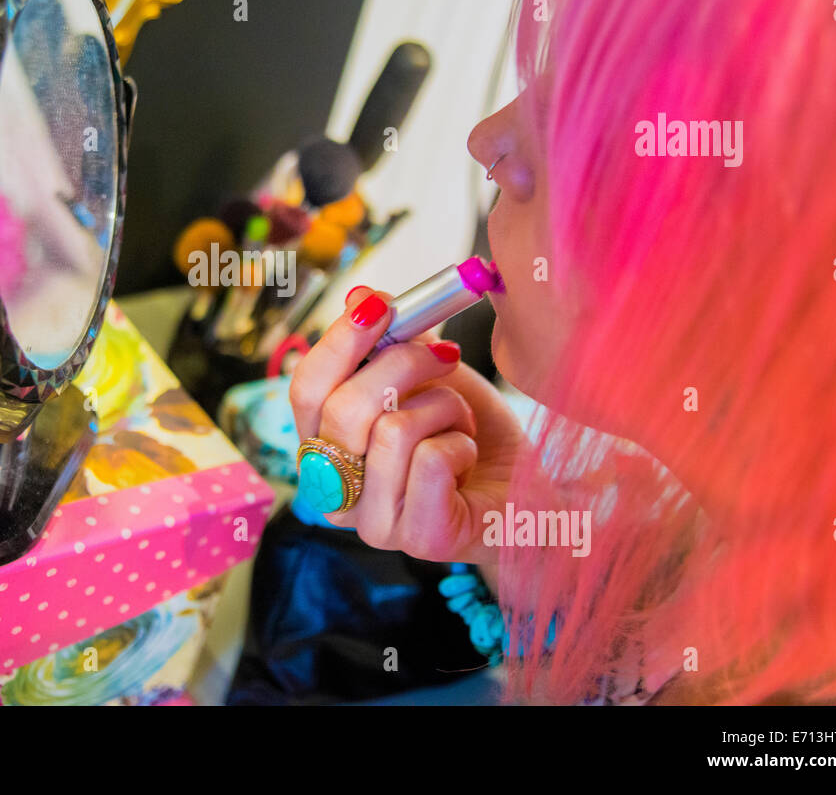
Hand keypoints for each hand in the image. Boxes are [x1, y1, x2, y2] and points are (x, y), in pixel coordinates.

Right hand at [289, 286, 526, 562]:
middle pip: (344, 408)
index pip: (305, 391)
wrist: (529, 492)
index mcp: (324, 451)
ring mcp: (374, 523)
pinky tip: (468, 456)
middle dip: (404, 364)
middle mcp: (336, 493)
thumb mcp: (427, 377)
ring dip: (443, 409)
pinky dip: (461, 442)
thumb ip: (390, 342)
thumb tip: (361, 296)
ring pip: (391, 431)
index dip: (338, 343)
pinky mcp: (419, 539)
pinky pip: (430, 460)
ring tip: (459, 422)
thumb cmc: (469, 435)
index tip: (378, 304)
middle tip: (447, 355)